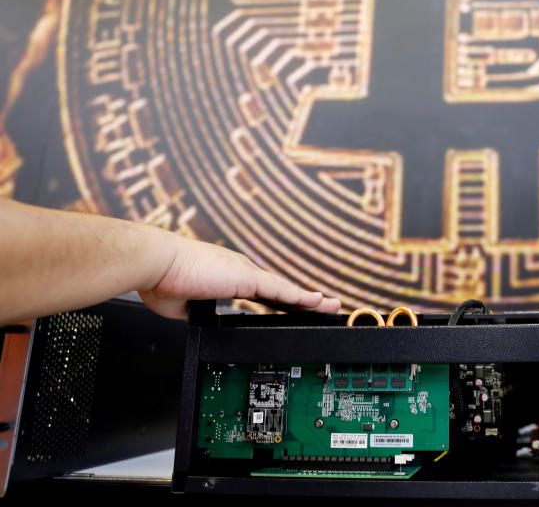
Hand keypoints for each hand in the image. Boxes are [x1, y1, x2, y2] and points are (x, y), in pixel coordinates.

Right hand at [138, 236, 339, 319]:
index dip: (278, 302)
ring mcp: (246, 272)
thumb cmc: (161, 281)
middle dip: (302, 300)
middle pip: (280, 291)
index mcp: (226, 277)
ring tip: (331, 305)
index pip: (260, 294)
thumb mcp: (184, 307)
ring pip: (287, 290)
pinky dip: (300, 297)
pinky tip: (317, 302)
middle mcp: (241, 271)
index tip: (291, 309)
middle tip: (323, 306)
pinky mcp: (247, 276)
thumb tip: (204, 325)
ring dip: (310, 299)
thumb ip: (201, 315)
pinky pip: (281, 290)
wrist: (155, 265)